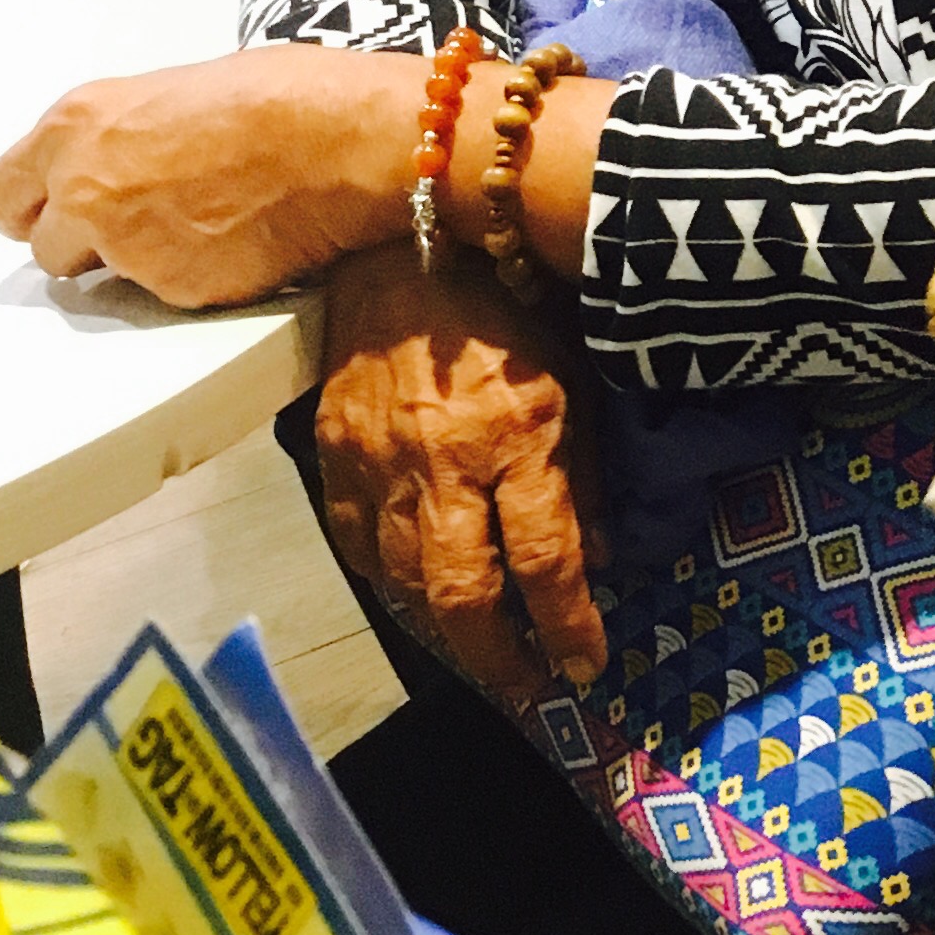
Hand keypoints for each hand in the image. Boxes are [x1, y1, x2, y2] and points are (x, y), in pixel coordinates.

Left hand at [0, 45, 420, 303]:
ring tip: (203, 226)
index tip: (55, 211)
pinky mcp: (174, 290)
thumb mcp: (174, 89)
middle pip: (44, 247)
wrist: (347, 138)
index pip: (1, 194)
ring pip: (106, 280)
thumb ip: (125, 134)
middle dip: (83, 242)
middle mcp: (85, 188)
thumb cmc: (286, 95)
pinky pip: (167, 297)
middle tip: (137, 224)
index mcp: (76, 124)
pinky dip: (195, 279)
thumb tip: (127, 161)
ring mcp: (126, 246)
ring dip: (139, 264)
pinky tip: (238, 241)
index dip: (34, 207)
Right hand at [316, 240, 606, 696]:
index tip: (585, 666)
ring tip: (483, 650)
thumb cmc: (506, 306)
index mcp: (516, 433)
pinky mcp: (333, 458)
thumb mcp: (574, 377)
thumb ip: (586, 472)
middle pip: (465, 595)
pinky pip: (357, 548)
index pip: (545, 560)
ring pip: (407, 584)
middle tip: (529, 686)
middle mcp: (444, 461)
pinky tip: (419, 595)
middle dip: (501, 659)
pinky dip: (391, 583)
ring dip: (448, 632)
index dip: (568, 627)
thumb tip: (601, 560)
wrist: (401, 248)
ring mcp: (379, 465)